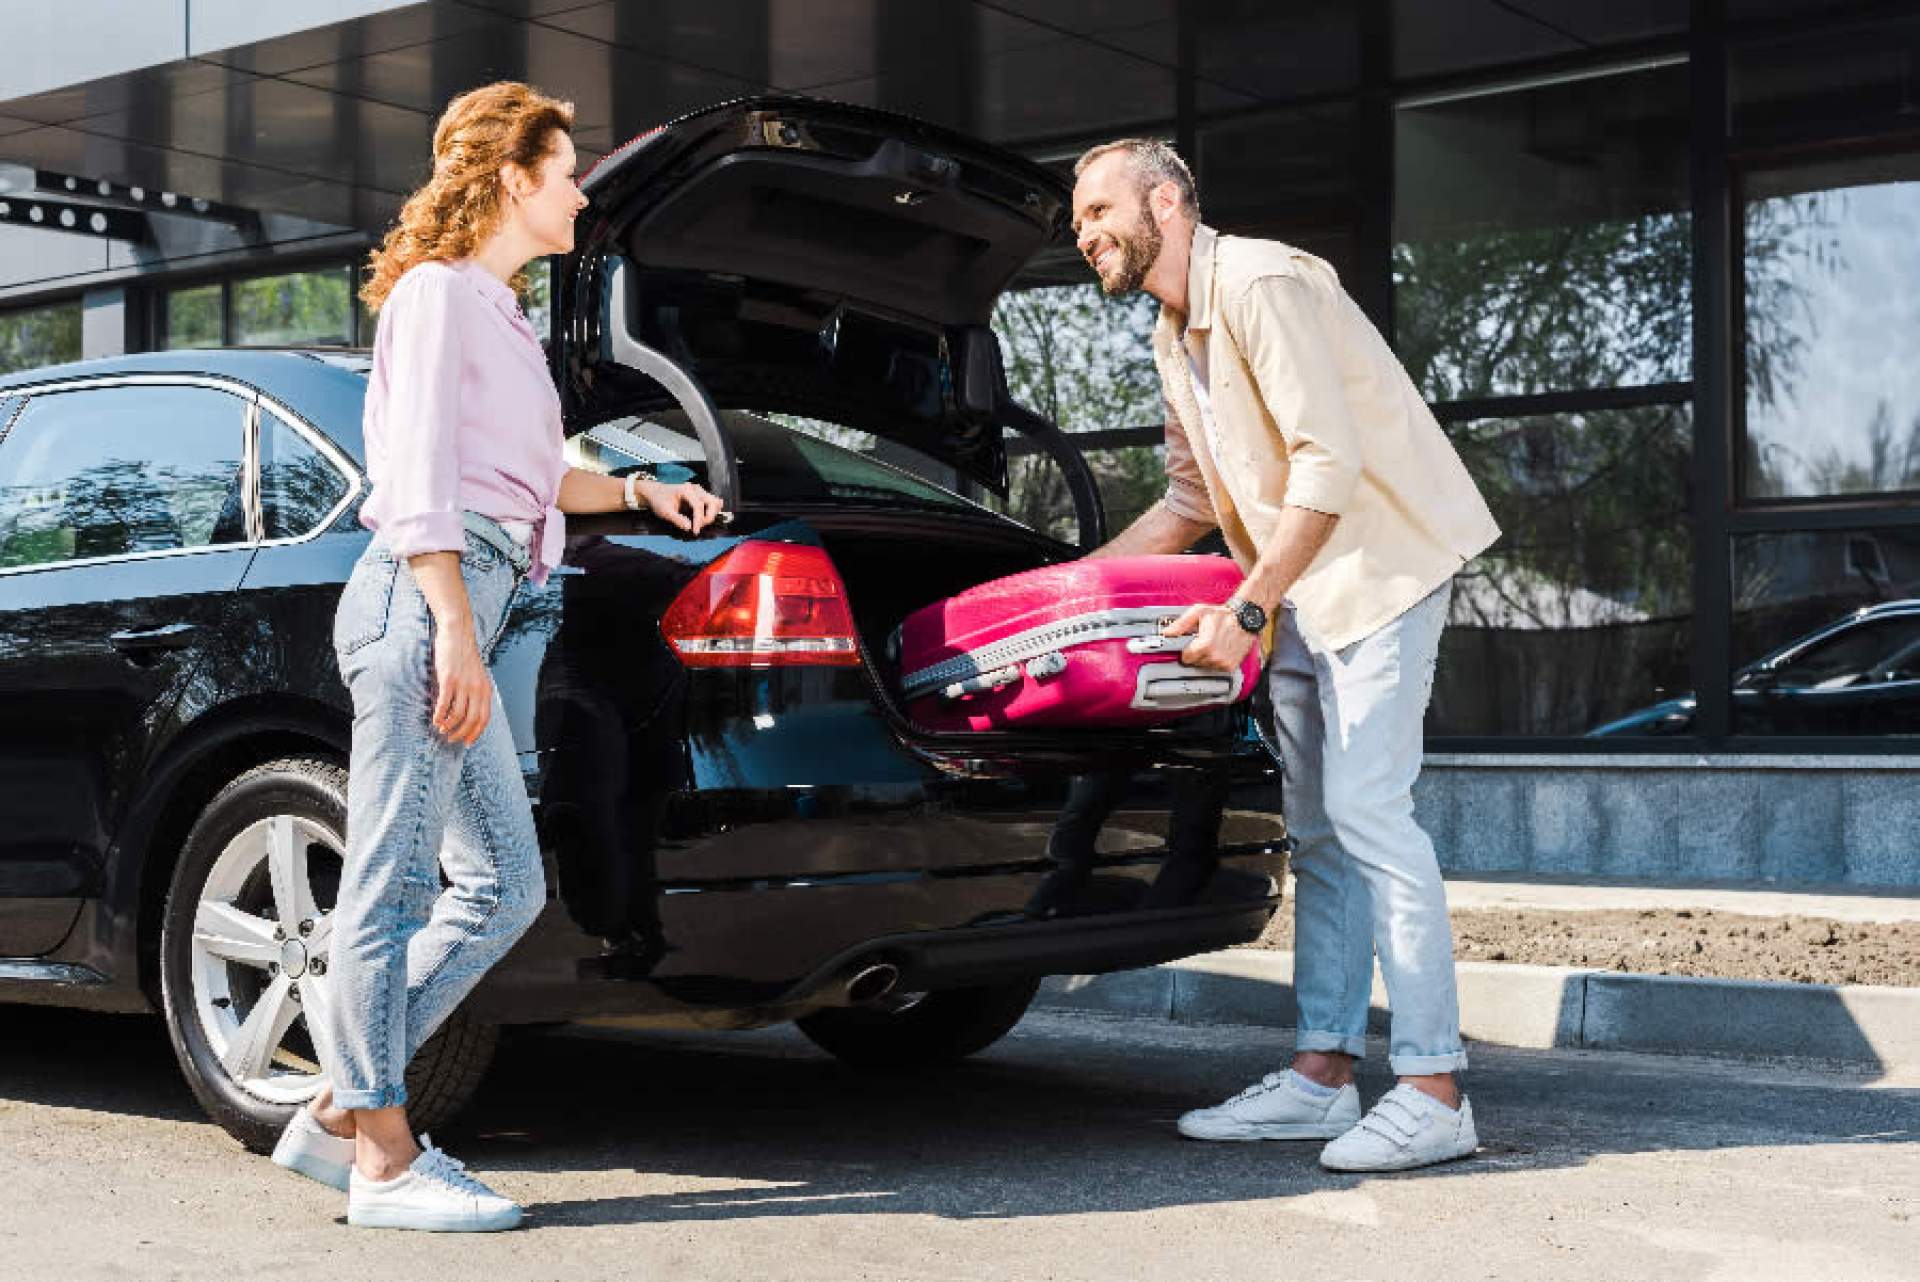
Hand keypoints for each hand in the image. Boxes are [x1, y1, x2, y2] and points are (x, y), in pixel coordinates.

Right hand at [430, 624, 491, 745]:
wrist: (457, 633)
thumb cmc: (464, 654)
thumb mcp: (477, 674)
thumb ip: (476, 691)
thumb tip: (470, 710)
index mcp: (485, 688)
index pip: (484, 718)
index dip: (476, 732)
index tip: (468, 742)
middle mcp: (477, 688)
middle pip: (472, 720)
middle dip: (462, 733)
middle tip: (452, 739)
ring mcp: (463, 684)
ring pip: (457, 715)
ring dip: (449, 726)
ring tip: (441, 730)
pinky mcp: (449, 680)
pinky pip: (444, 704)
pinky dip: (439, 716)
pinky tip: (435, 720)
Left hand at [640, 478, 725, 532]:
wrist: (656, 493)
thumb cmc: (659, 500)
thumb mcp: (664, 512)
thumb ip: (677, 520)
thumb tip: (689, 528)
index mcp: (686, 490)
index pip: (699, 506)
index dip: (699, 520)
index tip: (695, 531)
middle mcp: (695, 488)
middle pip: (712, 502)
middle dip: (708, 517)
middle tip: (698, 527)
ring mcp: (699, 491)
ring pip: (715, 502)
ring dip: (711, 515)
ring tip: (700, 523)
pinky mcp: (701, 495)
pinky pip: (713, 503)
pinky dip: (711, 512)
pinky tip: (702, 518)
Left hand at [1161, 603, 1256, 672]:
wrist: (1246, 618)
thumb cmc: (1223, 614)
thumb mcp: (1199, 612)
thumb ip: (1181, 624)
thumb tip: (1167, 633)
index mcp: (1205, 645)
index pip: (1186, 658)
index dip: (1185, 651)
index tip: (1189, 645)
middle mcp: (1214, 657)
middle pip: (1195, 663)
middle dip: (1196, 653)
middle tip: (1202, 641)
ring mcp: (1223, 663)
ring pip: (1205, 667)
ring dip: (1206, 658)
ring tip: (1212, 644)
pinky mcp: (1231, 666)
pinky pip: (1216, 668)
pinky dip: (1216, 661)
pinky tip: (1219, 649)